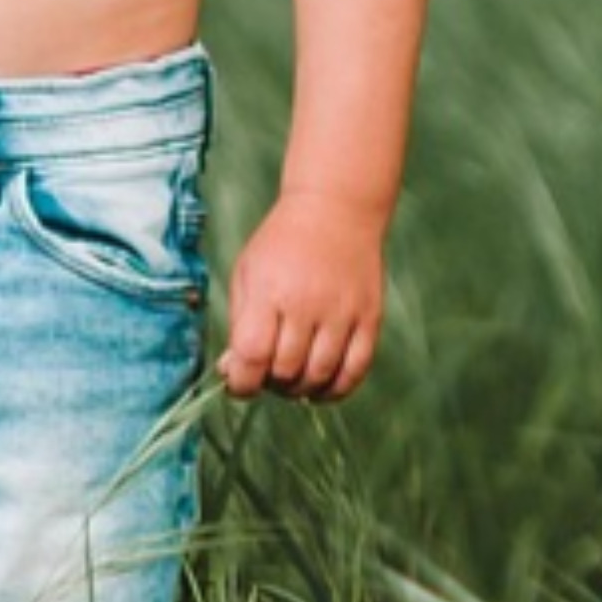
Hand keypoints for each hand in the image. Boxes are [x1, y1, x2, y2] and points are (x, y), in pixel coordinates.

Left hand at [220, 192, 387, 401]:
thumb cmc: (282, 245)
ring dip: (300, 390)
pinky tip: (320, 387)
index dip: (241, 382)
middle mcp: (307, 303)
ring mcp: (342, 312)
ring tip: (290, 380)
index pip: (252, 355)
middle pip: (285, 370)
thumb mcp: (247, 272)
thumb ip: (239, 323)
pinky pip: (355, 370)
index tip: (238, 384)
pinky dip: (336, 389)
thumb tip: (231, 371)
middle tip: (265, 375)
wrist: (335, 211)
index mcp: (268, 291)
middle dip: (269, 384)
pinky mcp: (370, 318)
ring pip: (319, 375)